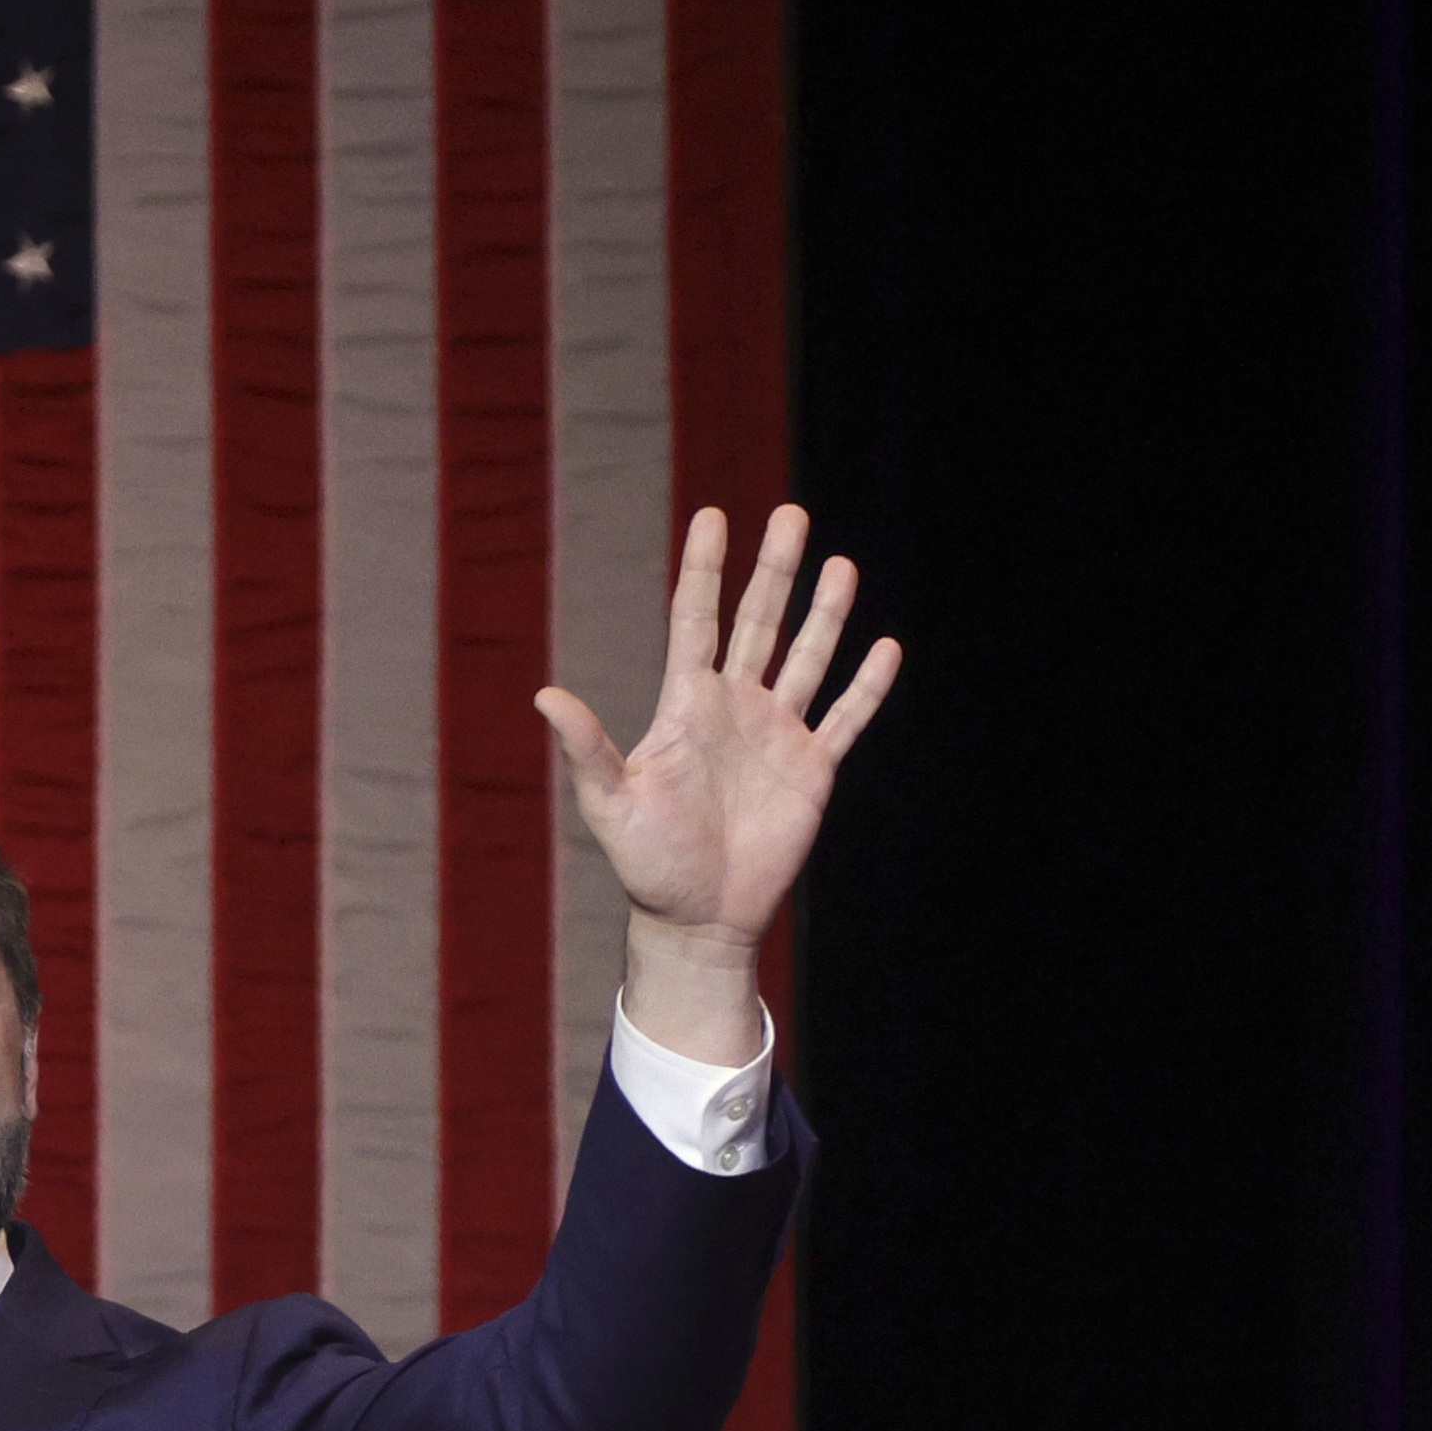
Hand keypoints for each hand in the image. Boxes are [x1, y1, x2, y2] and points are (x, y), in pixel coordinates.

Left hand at [538, 504, 899, 1062]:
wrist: (696, 918)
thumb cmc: (645, 863)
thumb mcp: (610, 803)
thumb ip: (587, 749)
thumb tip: (545, 695)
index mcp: (686, 705)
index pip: (696, 619)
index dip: (704, 569)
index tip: (712, 515)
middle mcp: (735, 708)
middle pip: (759, 622)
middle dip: (776, 569)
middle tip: (791, 513)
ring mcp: (777, 735)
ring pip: (808, 659)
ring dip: (826, 614)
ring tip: (841, 564)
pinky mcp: (812, 770)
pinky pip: (845, 719)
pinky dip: (866, 687)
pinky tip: (886, 648)